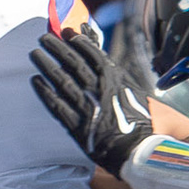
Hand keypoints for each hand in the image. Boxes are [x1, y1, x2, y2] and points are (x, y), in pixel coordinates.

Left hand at [29, 21, 154, 176]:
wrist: (143, 155)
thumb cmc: (153, 131)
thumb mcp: (153, 100)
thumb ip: (134, 85)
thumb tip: (123, 74)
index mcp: (117, 82)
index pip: (94, 55)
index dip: (79, 42)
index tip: (68, 32)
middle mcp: (99, 90)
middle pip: (73, 63)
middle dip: (58, 48)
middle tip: (44, 38)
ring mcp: (86, 107)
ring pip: (61, 80)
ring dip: (47, 65)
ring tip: (35, 54)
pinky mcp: (76, 127)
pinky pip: (56, 105)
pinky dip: (45, 92)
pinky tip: (36, 81)